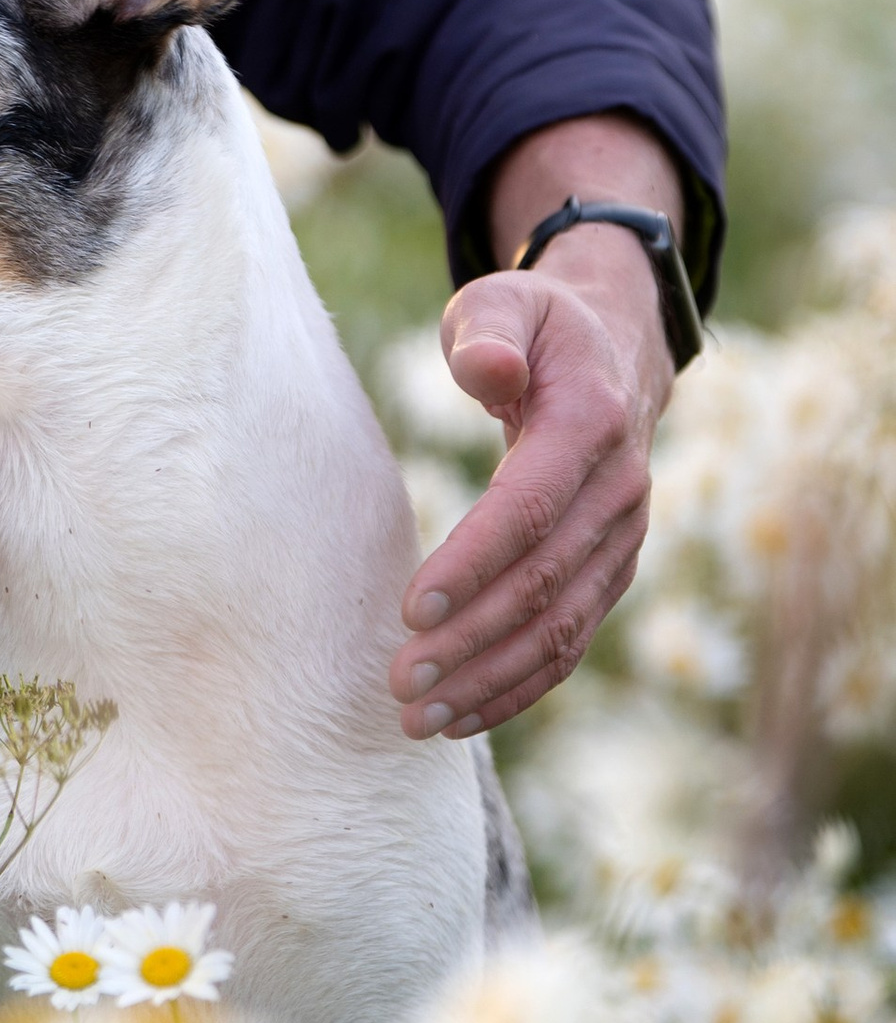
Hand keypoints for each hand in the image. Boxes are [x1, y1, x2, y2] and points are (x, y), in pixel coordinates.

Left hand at [390, 228, 670, 741]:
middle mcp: (619, 492)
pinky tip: (462, 718)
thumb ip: (488, 330)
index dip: (474, 562)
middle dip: (471, 640)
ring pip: (560, 628)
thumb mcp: (506, 304)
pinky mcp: (609, 573)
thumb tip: (486, 370)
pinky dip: (519, 685)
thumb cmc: (536, 330)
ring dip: (490, 680)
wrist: (616, 356)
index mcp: (592, 424)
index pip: (529, 507)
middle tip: (399, 682)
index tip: (412, 608)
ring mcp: (621, 541)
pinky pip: (570, 642)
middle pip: (543, 583)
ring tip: (417, 719)